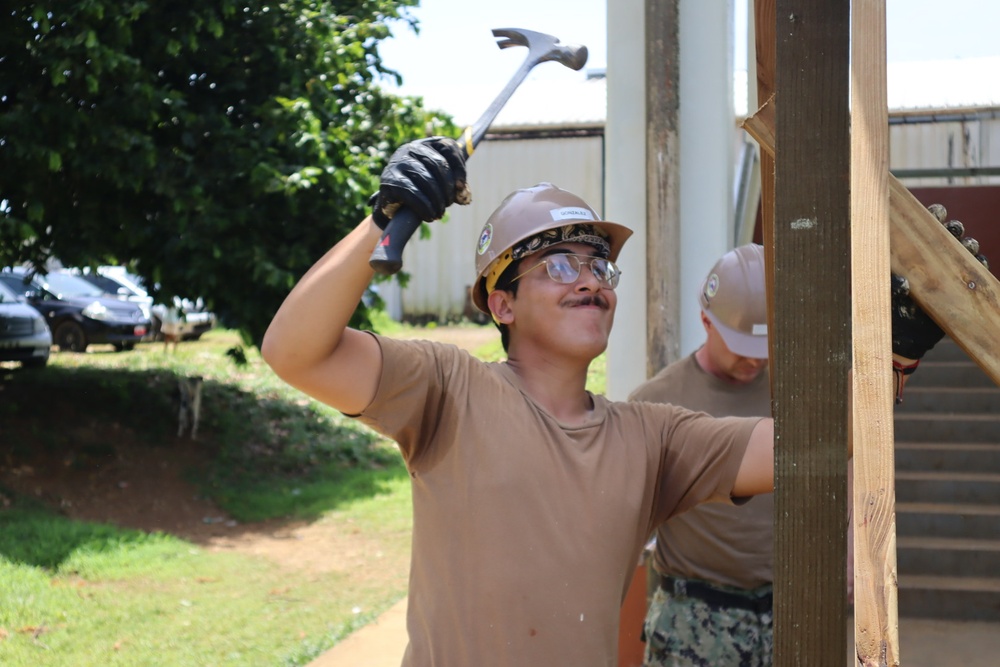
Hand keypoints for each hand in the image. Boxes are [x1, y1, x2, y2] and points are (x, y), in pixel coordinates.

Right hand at [369, 136, 471, 228]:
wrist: (391, 205)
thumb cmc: (419, 190)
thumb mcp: (438, 183)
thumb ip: (454, 185)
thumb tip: (463, 194)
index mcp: (425, 144)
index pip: (448, 146)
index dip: (459, 167)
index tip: (462, 186)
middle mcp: (409, 149)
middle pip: (438, 164)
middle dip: (448, 187)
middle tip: (449, 203)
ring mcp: (397, 163)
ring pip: (427, 180)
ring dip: (437, 200)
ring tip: (440, 213)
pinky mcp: (390, 180)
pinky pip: (413, 193)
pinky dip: (425, 207)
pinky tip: (430, 216)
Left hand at [891, 203, 988, 362]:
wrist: (904, 335)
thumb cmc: (888, 307)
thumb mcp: (883, 294)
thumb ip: (891, 286)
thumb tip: (902, 283)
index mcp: (911, 248)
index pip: (924, 225)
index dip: (934, 215)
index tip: (938, 213)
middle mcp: (932, 254)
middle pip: (949, 232)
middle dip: (954, 227)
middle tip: (954, 228)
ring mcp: (949, 269)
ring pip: (965, 248)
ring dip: (969, 244)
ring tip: (968, 245)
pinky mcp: (962, 284)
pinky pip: (977, 270)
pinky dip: (981, 264)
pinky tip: (980, 262)